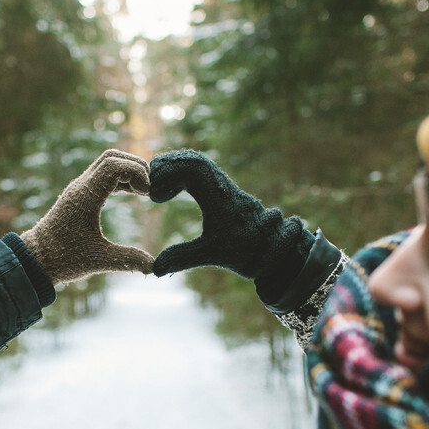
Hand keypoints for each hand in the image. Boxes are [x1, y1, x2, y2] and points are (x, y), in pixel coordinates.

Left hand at [21, 149, 154, 284]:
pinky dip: (120, 179)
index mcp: (85, 196)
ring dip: (128, 171)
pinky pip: (103, 175)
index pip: (114, 165)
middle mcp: (81, 186)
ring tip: (144, 192)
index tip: (148, 194)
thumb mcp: (99, 260)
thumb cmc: (64, 259)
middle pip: (112, 157)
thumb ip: (128, 260)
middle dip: (135, 167)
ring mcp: (79, 189)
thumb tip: (155, 267)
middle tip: (150, 189)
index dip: (136, 173)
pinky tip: (133, 194)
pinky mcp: (79, 195)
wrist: (36, 259)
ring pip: (107, 163)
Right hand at [149, 149, 311, 280]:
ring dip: (176, 169)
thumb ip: (182, 257)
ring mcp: (225, 187)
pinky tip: (172, 190)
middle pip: (193, 160)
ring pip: (200, 164)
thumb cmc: (247, 251)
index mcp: (218, 195)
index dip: (168, 174)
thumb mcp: (210, 254)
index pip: (191, 167)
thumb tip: (156, 268)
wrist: (277, 250)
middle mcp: (222, 185)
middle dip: (168, 167)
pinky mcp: (226, 192)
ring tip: (158, 186)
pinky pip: (204, 172)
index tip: (155, 196)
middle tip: (150, 185)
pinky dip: (185, 175)